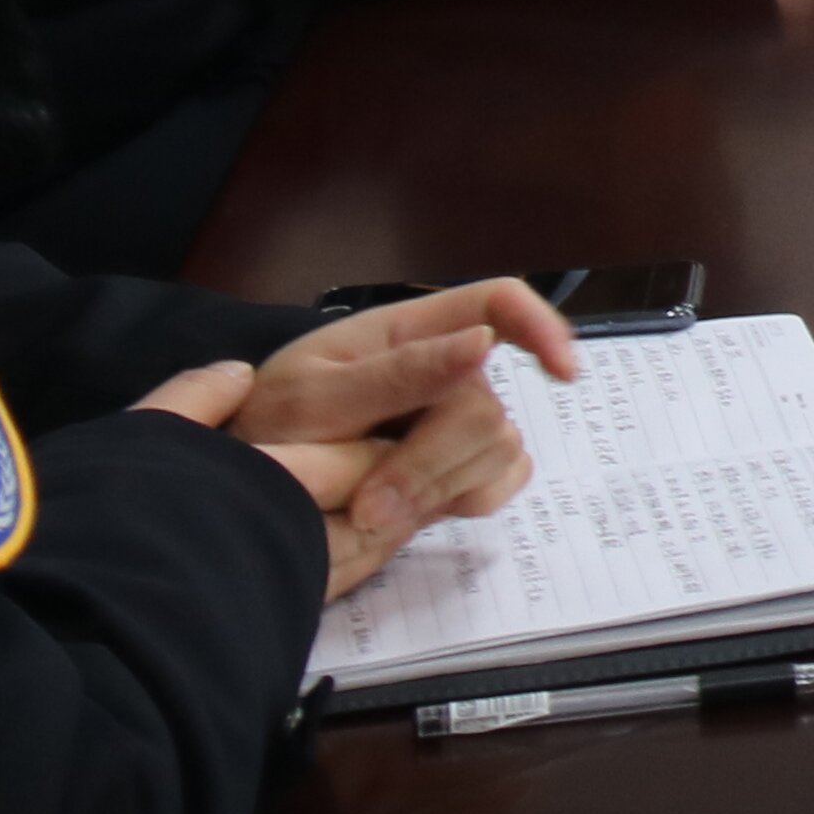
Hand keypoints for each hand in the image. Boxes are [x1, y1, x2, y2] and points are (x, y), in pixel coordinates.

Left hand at [131, 278, 580, 601]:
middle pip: (487, 406)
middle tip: (367, 510)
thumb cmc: (267, 428)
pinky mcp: (460, 467)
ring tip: (370, 510)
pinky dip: (462, 500)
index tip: (565, 375)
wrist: (248, 487)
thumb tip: (483, 343)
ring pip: (498, 450)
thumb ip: (396, 375)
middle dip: (433, 462)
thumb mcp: (310, 400)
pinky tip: (415, 509)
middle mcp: (445, 368)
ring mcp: (455, 421)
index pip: (499, 302)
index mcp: (407, 331)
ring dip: (438, 488)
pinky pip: (499, 483)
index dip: (543, 327)